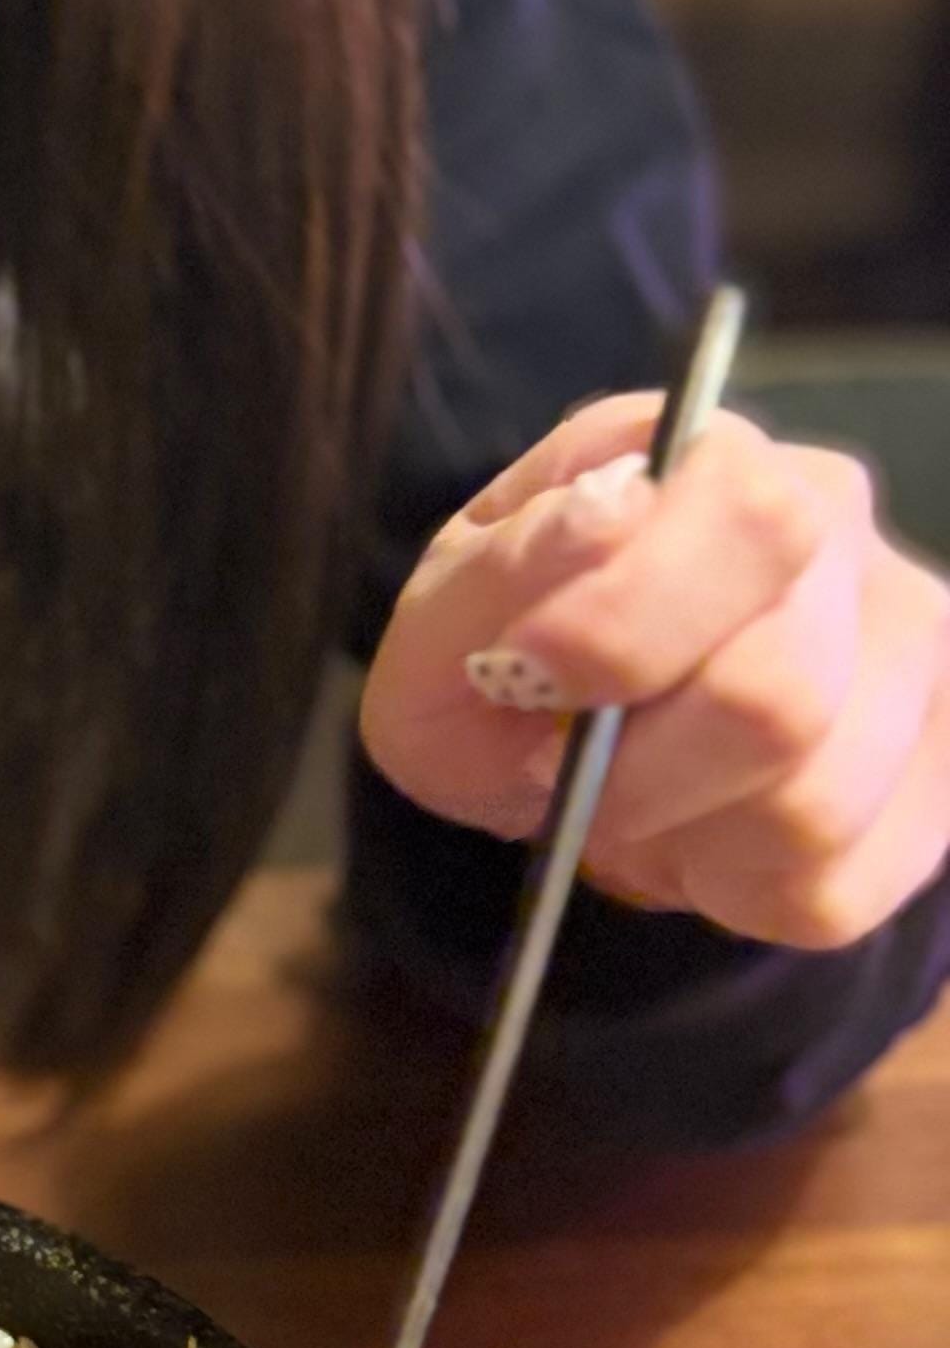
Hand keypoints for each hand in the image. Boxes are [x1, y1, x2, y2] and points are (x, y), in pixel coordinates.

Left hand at [359, 392, 949, 946]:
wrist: (554, 755)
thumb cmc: (501, 665)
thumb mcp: (445, 617)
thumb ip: (509, 564)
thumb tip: (609, 511)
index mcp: (717, 457)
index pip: (749, 514)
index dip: (631, 619)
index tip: (530, 674)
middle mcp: (844, 534)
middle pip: (780, 692)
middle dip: (636, 769)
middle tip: (563, 774)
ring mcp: (910, 654)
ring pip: (814, 804)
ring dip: (678, 833)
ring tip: (631, 799)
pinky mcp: (931, 781)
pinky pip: (830, 887)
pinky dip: (725, 890)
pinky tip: (696, 834)